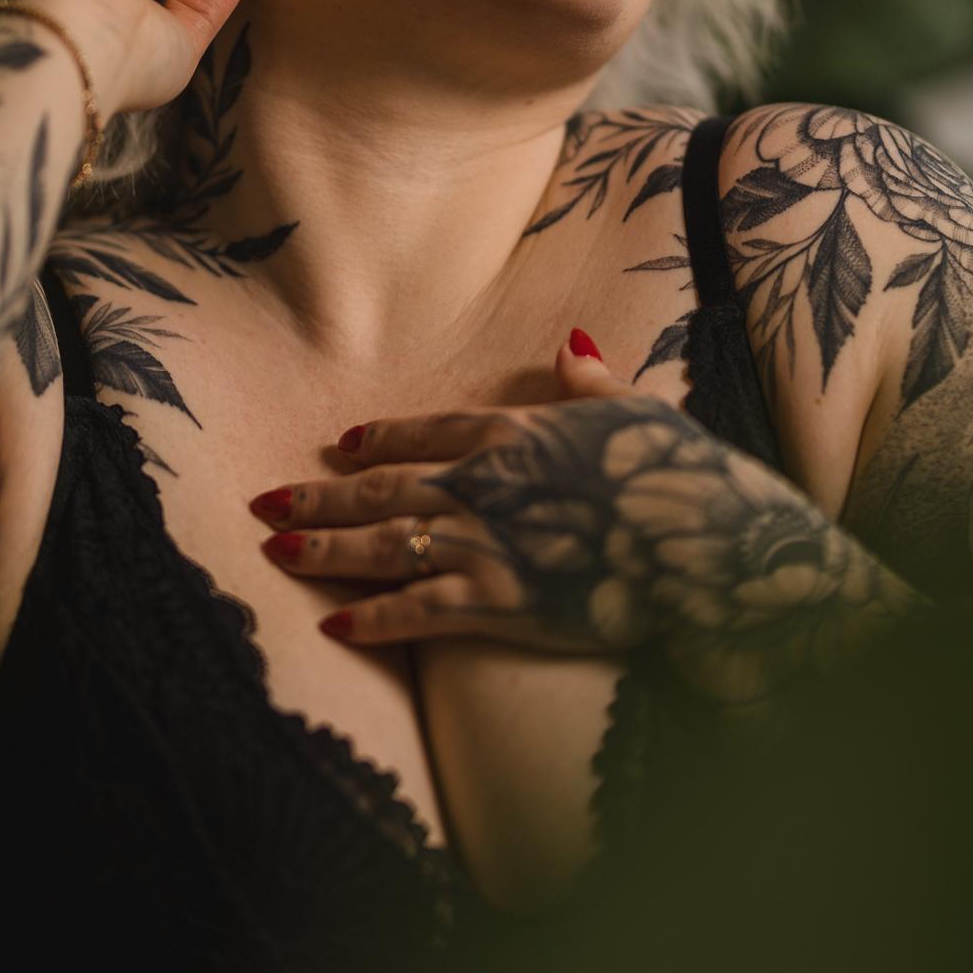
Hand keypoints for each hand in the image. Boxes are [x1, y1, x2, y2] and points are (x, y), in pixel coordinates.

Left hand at [246, 329, 683, 653]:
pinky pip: (418, 612)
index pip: (428, 430)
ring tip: (275, 549)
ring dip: (324, 549)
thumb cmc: (682, 473)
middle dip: (319, 495)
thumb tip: (568, 345)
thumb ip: (590, 382)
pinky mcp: (499, 603)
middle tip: (264, 499)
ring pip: (382, 545)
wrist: (707, 543)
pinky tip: (335, 628)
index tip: (342, 445)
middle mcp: (485, 483)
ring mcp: (486, 544)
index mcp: (516, 432)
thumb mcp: (638, 410)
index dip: (380, 438)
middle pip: (383, 487)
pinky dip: (373, 621)